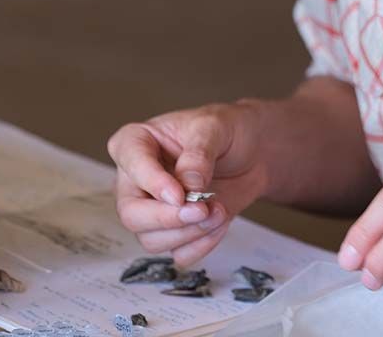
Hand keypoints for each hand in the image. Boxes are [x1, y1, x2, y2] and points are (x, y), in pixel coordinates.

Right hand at [108, 101, 268, 264]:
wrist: (253, 152)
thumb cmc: (226, 131)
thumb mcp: (214, 128)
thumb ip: (198, 155)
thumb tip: (188, 186)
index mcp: (136, 142)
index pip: (129, 163)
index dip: (152, 183)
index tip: (179, 195)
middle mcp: (137, 180)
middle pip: (131, 213)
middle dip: (167, 219)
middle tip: (201, 210)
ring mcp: (152, 209)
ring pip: (152, 239)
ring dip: (190, 232)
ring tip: (219, 211)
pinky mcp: (175, 231)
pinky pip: (178, 254)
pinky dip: (201, 245)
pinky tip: (219, 222)